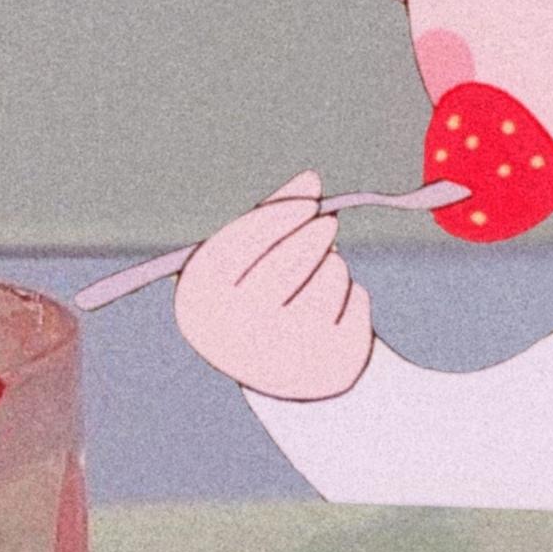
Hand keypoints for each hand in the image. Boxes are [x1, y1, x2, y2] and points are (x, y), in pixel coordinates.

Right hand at [172, 170, 373, 400]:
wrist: (280, 372)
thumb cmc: (258, 297)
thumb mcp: (250, 257)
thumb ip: (273, 214)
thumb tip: (310, 179)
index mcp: (198, 303)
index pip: (237, 247)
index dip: (278, 217)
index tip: (310, 201)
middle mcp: (233, 334)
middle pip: (286, 264)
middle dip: (313, 236)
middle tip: (328, 224)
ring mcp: (279, 355)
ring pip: (327, 279)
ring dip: (333, 267)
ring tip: (322, 280)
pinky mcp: (325, 364)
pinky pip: (354, 302)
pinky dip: (352, 296)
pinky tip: (335, 312)